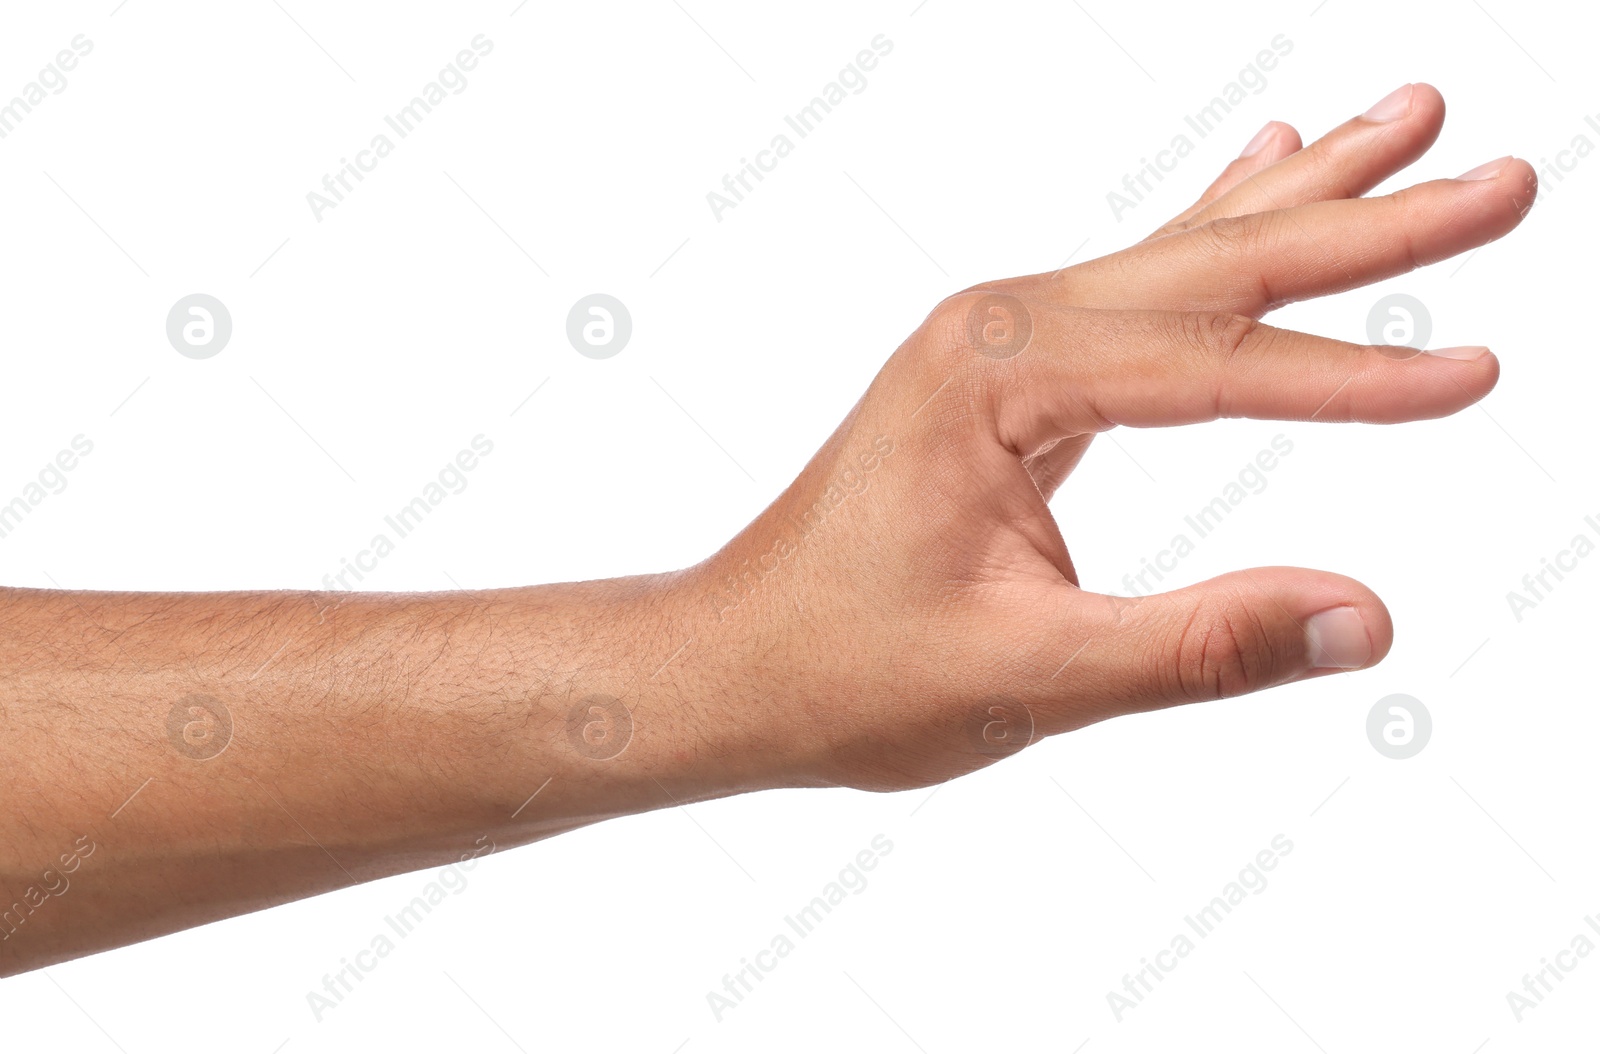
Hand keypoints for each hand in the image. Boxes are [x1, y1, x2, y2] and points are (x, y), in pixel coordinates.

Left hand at [686, 83, 1534, 791]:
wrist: (735, 664)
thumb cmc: (847, 672)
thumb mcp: (1026, 678)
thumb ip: (1197, 648)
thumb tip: (1366, 618)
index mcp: (999, 379)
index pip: (1213, 368)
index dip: (1355, 378)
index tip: (1481, 374)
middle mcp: (1000, 327)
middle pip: (1214, 265)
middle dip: (1366, 227)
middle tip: (1506, 179)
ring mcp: (1000, 339)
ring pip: (1182, 255)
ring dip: (1303, 201)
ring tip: (1411, 122)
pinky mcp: (1006, 369)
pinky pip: (1137, 284)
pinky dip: (1214, 229)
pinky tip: (1265, 168)